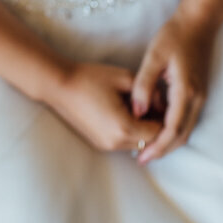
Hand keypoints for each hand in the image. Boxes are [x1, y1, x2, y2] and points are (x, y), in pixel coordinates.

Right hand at [46, 62, 161, 155]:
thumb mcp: (125, 77)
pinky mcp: (99, 143)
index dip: (164, 116)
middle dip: (155, 124)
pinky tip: (125, 111)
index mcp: (124, 127)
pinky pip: (124, 142)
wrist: (58, 85)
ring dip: (143, 129)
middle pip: (150, 141)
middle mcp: (116, 142)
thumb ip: (149, 91)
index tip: (163, 100)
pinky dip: (130, 130)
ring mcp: (106, 145)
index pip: (159, 132)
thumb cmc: (90, 78)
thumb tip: (162, 103)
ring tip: (140, 106)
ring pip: (138, 144)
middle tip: (155, 103)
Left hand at [129, 12, 217, 164]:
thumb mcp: (154, 56)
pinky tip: (156, 128)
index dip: (157, 147)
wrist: (199, 22)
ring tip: (146, 148)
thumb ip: (144, 84)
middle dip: (162, 150)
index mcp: (186, 91)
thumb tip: (136, 112)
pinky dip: (173, 129)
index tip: (142, 158)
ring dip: (168, 141)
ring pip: (186, 129)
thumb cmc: (175, 35)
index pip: (172, 129)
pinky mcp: (198, 92)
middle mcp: (197, 98)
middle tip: (141, 159)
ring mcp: (200, 96)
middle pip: (181, 135)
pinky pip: (187, 119)